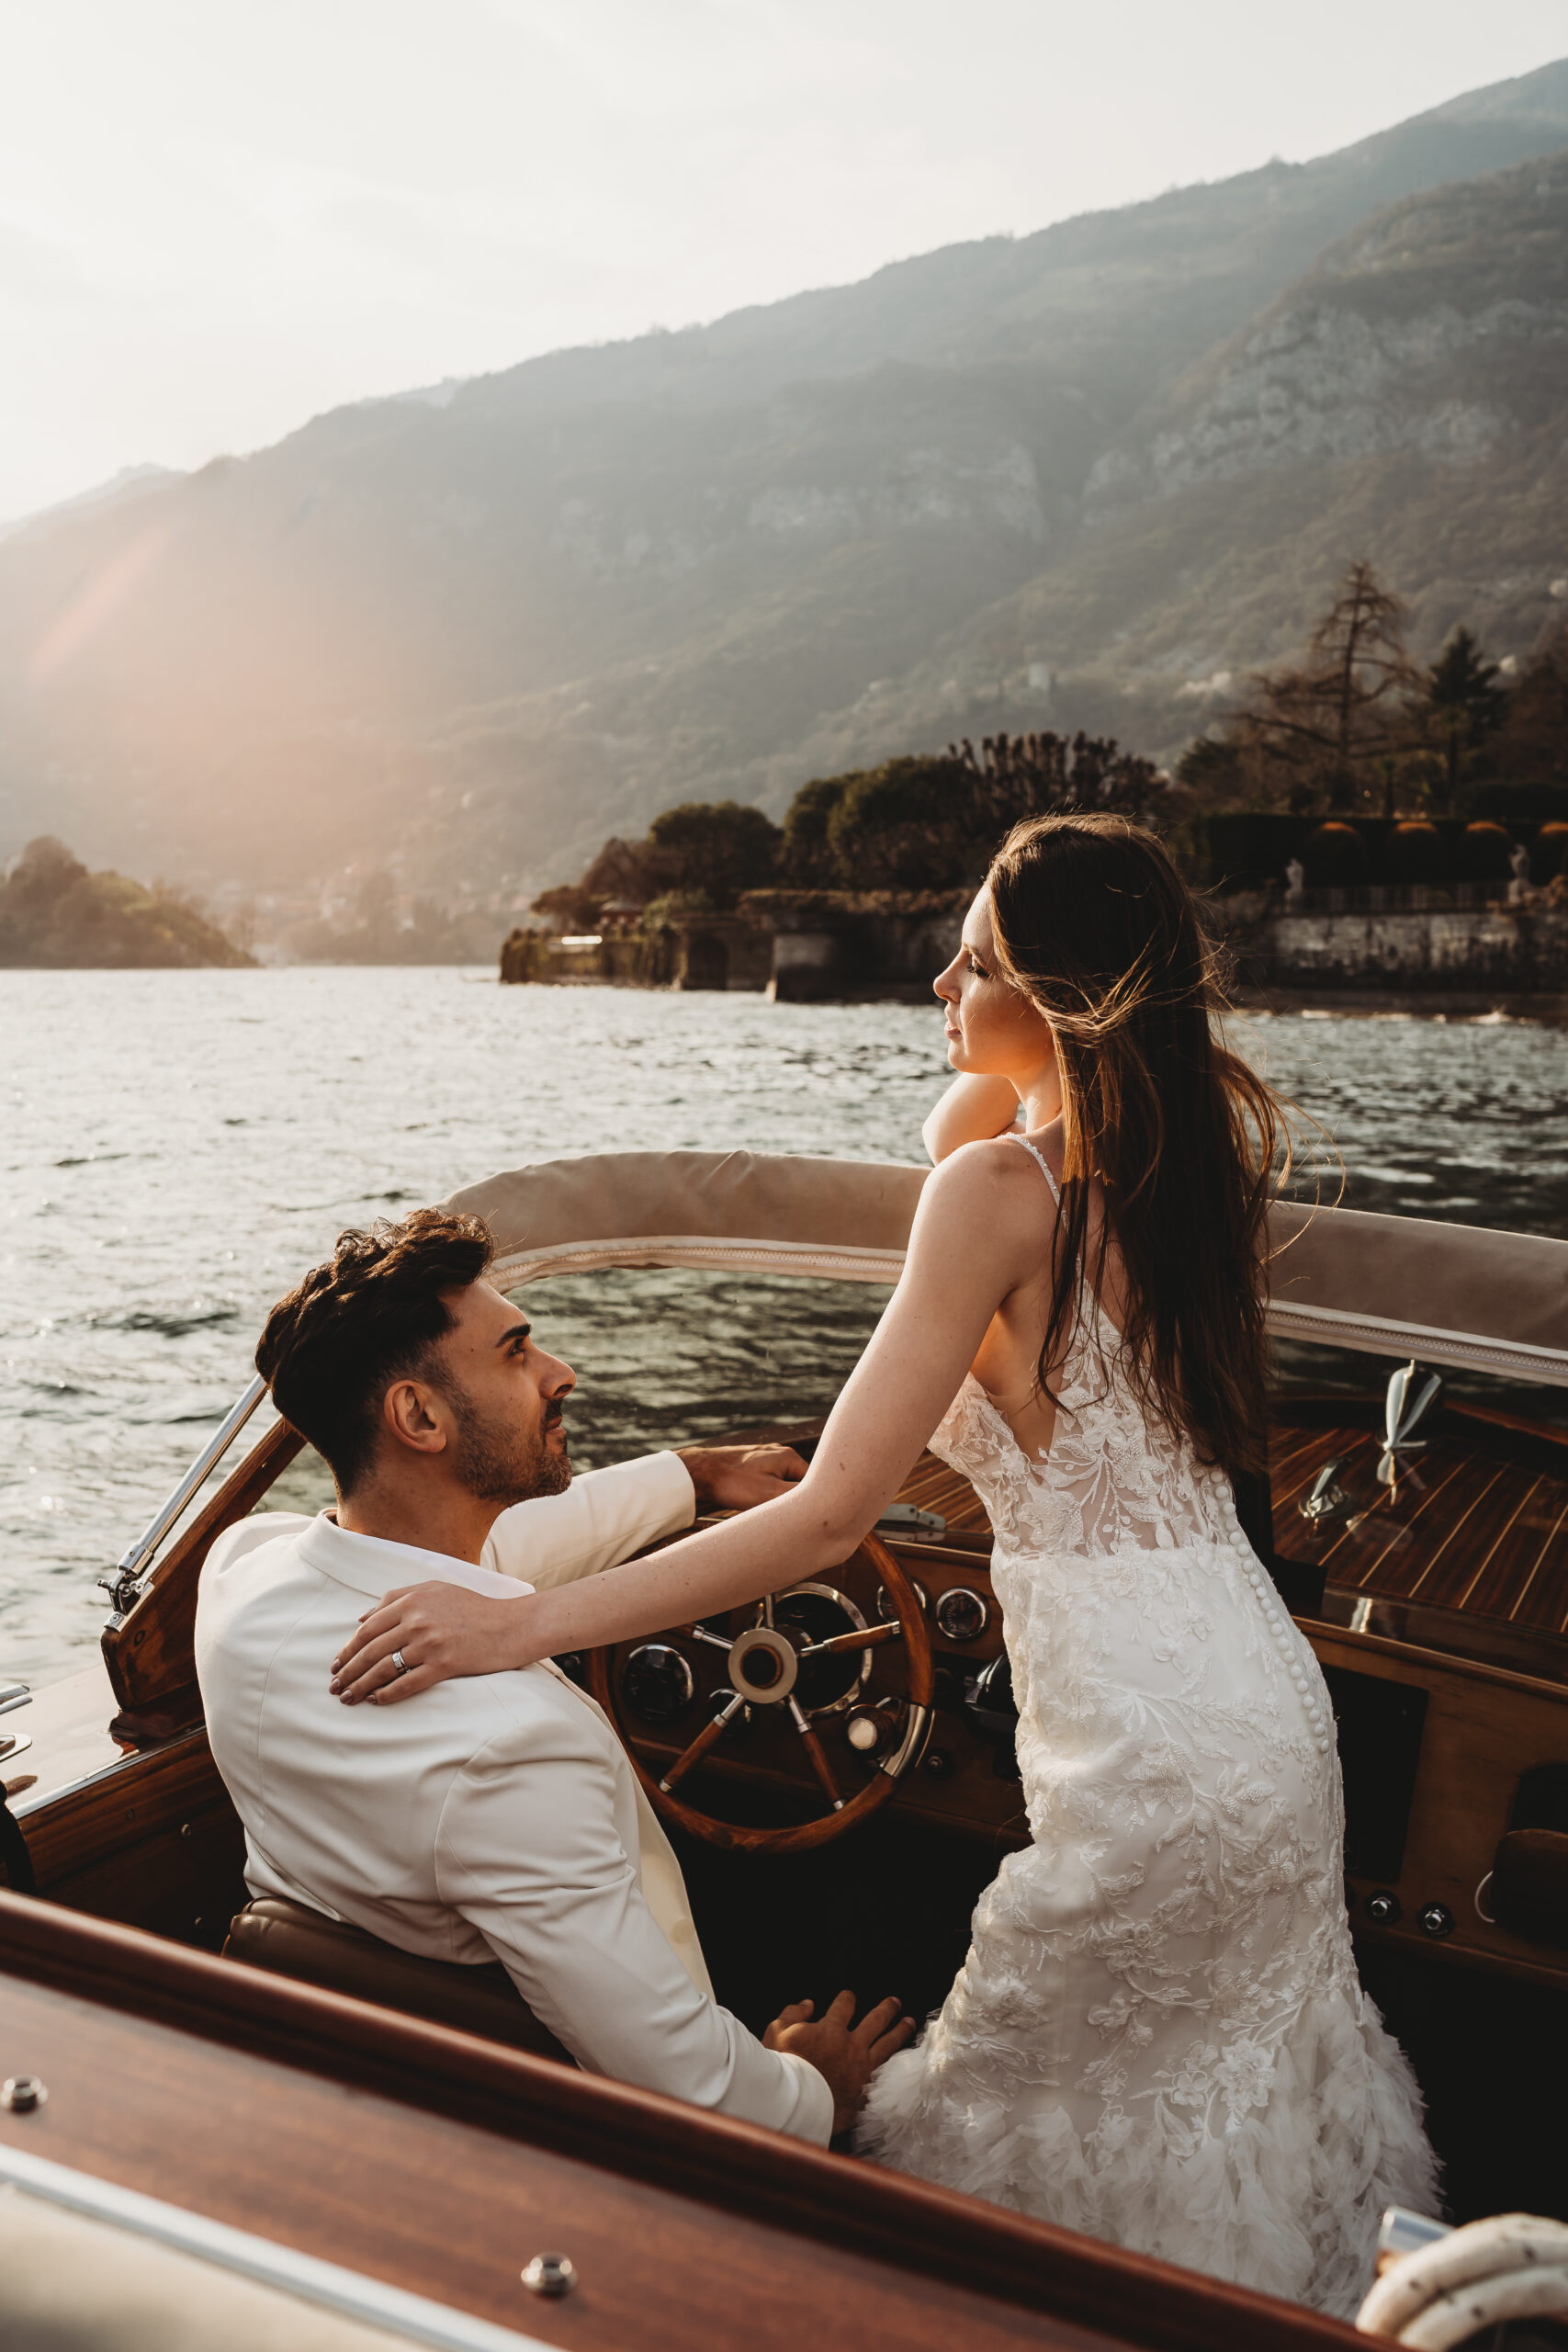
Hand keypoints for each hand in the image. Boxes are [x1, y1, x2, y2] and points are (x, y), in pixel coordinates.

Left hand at [329, 1581, 539, 1705]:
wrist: (510, 1625)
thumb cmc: (473, 1607)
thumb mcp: (434, 1590)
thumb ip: (396, 1598)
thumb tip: (361, 1619)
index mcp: (412, 1600)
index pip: (368, 1628)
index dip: (348, 1649)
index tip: (336, 1663)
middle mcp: (417, 1620)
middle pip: (371, 1650)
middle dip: (348, 1671)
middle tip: (334, 1686)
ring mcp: (430, 1643)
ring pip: (384, 1669)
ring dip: (361, 1686)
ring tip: (348, 1698)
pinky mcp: (444, 1665)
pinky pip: (407, 1684)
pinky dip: (387, 1694)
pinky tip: (376, 1701)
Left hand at [677, 1442, 808, 1511]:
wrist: (697, 1473)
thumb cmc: (732, 1483)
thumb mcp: (769, 1495)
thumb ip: (797, 1498)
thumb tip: (821, 1505)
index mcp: (789, 1457)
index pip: (813, 1483)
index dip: (809, 1502)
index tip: (800, 1516)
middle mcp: (779, 1454)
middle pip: (798, 1485)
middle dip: (790, 1502)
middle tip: (777, 1514)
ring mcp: (764, 1459)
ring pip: (781, 1486)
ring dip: (775, 1501)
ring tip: (760, 1507)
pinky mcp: (751, 1468)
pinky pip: (767, 1485)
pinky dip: (763, 1497)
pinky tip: (751, 1504)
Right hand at [764, 1990, 914, 2135]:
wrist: (795, 2104)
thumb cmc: (783, 2066)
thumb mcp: (777, 2031)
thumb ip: (793, 2013)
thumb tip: (808, 2004)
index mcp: (831, 2029)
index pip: (845, 2005)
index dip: (847, 1999)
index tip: (849, 1997)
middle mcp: (852, 2046)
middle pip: (876, 2021)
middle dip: (887, 2009)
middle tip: (896, 2002)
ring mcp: (862, 2069)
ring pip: (888, 2045)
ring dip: (900, 2031)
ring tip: (909, 2022)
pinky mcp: (865, 2092)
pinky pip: (886, 2076)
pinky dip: (896, 2068)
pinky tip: (903, 2064)